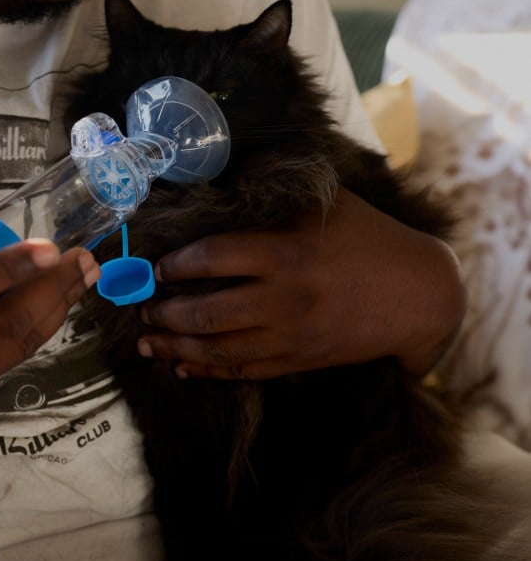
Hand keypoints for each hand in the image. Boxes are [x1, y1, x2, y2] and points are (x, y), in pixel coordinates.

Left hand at [137, 187, 464, 380]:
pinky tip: (184, 367)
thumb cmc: (369, 239)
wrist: (418, 295)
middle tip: (142, 309)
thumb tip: (220, 188)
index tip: (157, 266)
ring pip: (217, 349)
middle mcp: (282, 298)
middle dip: (164, 313)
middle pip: (204, 313)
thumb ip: (275, 199)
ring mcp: (290, 335)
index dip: (175, 265)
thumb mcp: (326, 205)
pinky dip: (208, 371)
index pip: (211, 258)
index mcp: (284, 252)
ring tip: (148, 342)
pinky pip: (243, 371)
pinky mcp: (299, 360)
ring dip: (175, 348)